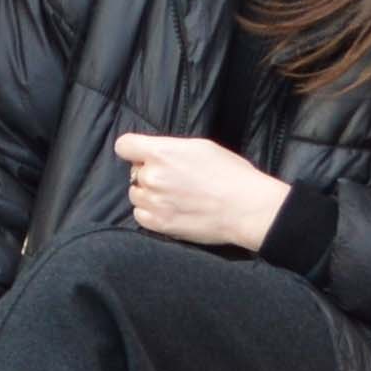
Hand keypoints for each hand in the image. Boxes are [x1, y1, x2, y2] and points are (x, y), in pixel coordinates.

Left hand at [111, 131, 289, 249]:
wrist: (246, 208)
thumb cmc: (231, 174)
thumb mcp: (200, 147)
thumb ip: (171, 150)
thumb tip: (156, 155)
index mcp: (161, 153)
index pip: (124, 146)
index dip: (133, 150)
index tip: (141, 155)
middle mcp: (152, 177)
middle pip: (134, 172)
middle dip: (149, 173)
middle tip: (174, 179)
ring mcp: (154, 202)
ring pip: (136, 195)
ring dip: (149, 195)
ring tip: (174, 197)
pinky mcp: (159, 224)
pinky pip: (141, 216)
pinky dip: (151, 213)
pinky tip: (171, 211)